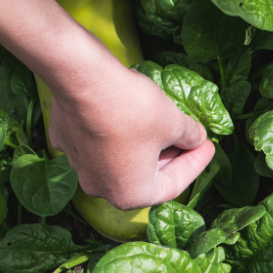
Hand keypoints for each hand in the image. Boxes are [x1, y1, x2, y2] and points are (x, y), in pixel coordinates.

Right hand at [47, 62, 214, 210]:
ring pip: (121, 159)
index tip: (208, 147)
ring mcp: (79, 165)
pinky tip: (130, 115)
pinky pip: (98, 142)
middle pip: (146, 176)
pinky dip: (117, 133)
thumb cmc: (133, 109)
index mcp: (130, 194)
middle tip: (190, 139)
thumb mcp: (174, 123)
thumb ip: (190, 136)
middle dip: (171, 156)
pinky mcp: (65, 140)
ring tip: (165, 126)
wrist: (84, 78)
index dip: (195, 164)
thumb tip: (196, 138)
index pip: (174, 185)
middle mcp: (100, 188)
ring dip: (144, 146)